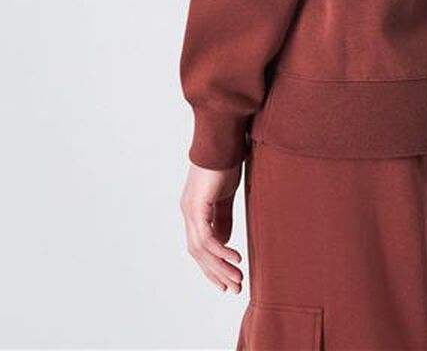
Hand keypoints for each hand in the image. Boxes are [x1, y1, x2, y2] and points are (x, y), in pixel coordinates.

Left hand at [180, 161, 244, 292]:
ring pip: (201, 250)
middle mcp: (188, 213)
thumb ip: (223, 217)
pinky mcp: (197, 206)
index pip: (200, 247)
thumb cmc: (225, 161)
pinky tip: (234, 258)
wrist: (222, 139)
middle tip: (234, 288)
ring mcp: (190, 210)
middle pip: (198, 253)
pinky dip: (220, 250)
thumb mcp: (226, 194)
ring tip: (238, 278)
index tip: (226, 282)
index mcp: (194, 210)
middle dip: (216, 273)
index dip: (212, 266)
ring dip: (220, 267)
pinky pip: (206, 237)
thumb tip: (224, 241)